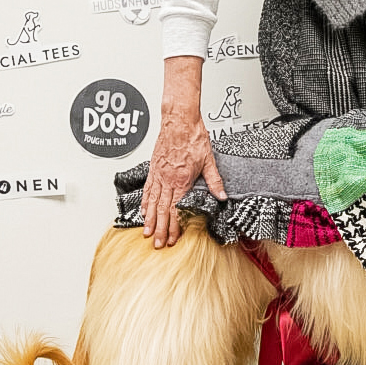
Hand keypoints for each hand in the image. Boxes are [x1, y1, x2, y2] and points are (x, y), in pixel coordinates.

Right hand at [141, 107, 224, 246]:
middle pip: (162, 210)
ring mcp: (158, 174)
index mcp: (181, 180)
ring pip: (152, 202)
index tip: (173, 239)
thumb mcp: (208, 160)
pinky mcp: (154, 168)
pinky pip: (147, 188)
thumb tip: (221, 196)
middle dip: (160, 229)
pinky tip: (144, 210)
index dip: (174, 227)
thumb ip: (214, 181)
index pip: (176, 210)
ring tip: (147, 232)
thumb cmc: (192, 136)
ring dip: (150, 219)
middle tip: (157, 244)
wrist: (179, 120)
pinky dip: (145, 202)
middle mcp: (167, 180)